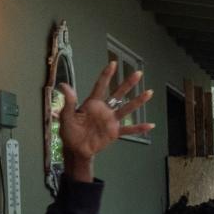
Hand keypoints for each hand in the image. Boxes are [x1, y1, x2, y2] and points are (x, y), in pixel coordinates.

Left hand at [58, 62, 155, 177]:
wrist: (75, 149)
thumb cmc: (69, 132)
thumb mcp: (66, 116)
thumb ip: (68, 102)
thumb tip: (63, 85)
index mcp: (92, 104)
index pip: (100, 86)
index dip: (107, 75)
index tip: (113, 64)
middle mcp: (104, 110)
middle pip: (118, 93)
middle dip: (128, 83)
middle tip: (138, 73)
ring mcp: (110, 121)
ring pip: (127, 108)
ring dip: (138, 101)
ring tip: (149, 92)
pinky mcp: (114, 132)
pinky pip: (128, 129)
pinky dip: (139, 128)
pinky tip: (150, 125)